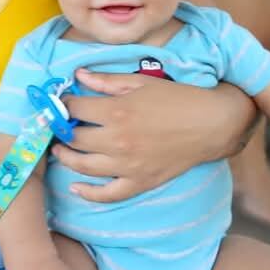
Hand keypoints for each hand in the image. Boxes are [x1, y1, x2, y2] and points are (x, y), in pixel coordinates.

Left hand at [53, 69, 254, 201]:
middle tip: (58, 127)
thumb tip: (78, 75)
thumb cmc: (177, 98)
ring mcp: (128, 165)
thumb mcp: (141, 82)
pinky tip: (76, 188)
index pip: (75, 110)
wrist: (211, 124)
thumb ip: (107, 81)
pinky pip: (108, 194)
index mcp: (117, 112)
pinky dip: (88, 194)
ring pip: (83, 167)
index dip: (63, 105)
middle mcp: (118, 141)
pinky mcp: (139, 182)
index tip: (61, 104)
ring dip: (66, 158)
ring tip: (59, 151)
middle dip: (61, 132)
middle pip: (74, 139)